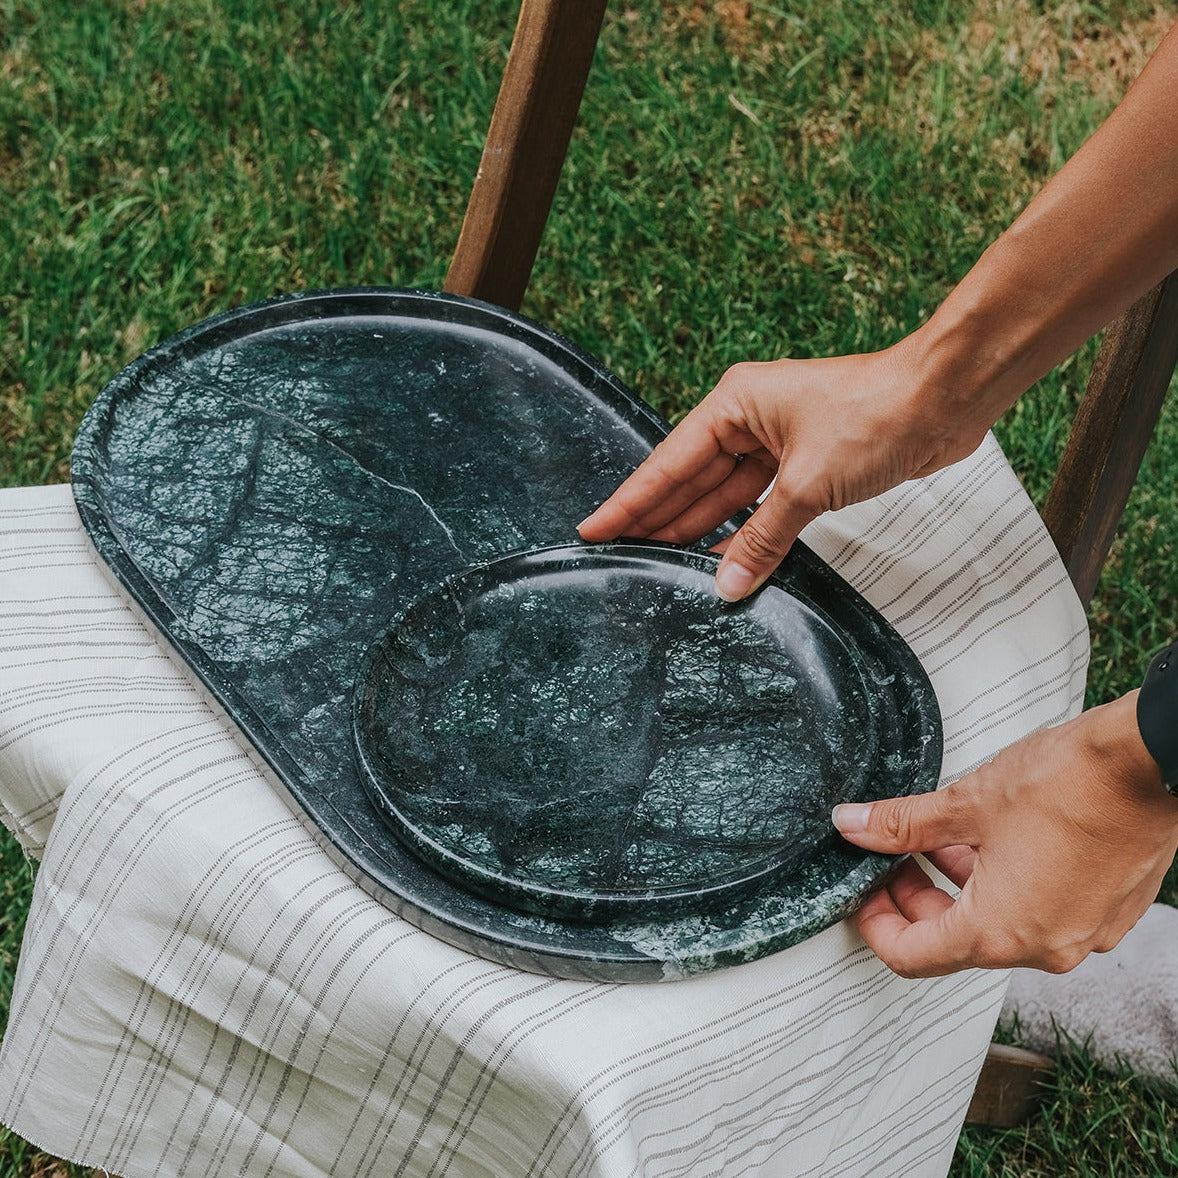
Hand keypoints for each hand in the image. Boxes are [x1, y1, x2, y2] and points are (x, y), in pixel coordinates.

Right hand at [577, 341, 989, 599]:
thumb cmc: (875, 414)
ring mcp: (779, 443)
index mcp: (735, 405)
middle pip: (691, 480)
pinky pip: (762, 505)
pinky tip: (724, 561)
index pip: (668, 462)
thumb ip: (761, 539)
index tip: (594, 527)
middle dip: (659, 519)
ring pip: (726, 495)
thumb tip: (727, 585)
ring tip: (660, 564)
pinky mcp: (808, 465)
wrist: (943, 402)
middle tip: (620, 556)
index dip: (630, 501)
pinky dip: (746, 533)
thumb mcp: (806, 485)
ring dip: (701, 531)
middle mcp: (750, 420)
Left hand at [833, 693, 1177, 976]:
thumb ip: (901, 824)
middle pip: (954, 942)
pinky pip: (1038, 911)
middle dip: (914, 898)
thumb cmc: (1072, 783)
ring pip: (997, 924)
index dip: (874, 924)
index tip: (860, 894)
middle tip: (892, 856)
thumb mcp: (966, 802)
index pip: (913, 956)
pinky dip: (1003, 884)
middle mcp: (1046, 947)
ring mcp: (1082, 933)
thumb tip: (854, 826)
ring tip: (938, 837)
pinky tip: (990, 838)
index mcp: (1002, 933)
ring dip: (959, 885)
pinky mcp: (1105, 911)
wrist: (1151, 763)